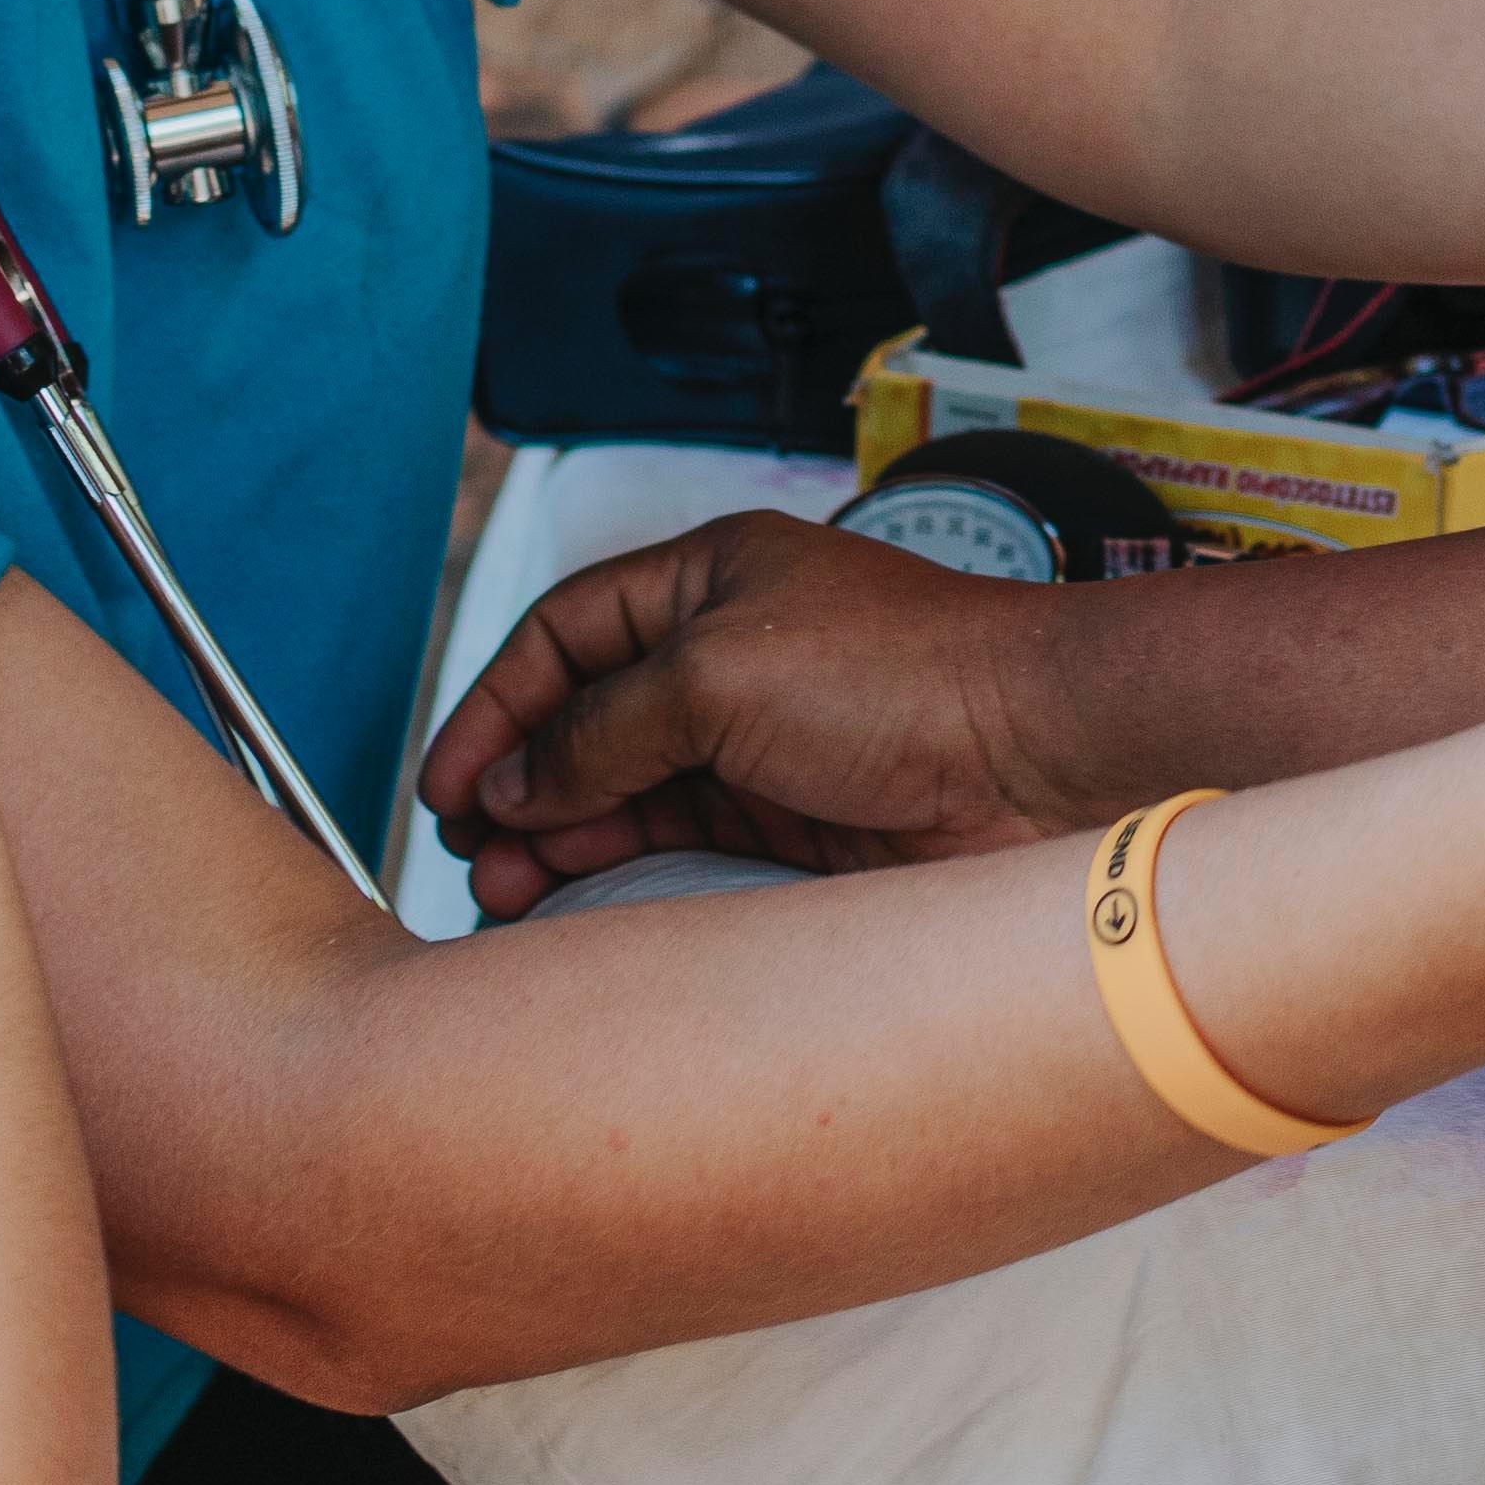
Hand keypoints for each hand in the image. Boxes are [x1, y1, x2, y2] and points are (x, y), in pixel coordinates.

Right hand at [418, 513, 1087, 920]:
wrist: (1039, 756)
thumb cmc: (904, 676)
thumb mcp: (716, 675)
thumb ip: (599, 729)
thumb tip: (510, 784)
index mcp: (711, 580)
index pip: (564, 634)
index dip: (495, 708)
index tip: (445, 787)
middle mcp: (733, 654)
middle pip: (587, 720)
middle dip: (519, 785)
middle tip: (472, 859)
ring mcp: (763, 740)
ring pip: (630, 790)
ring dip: (562, 838)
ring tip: (510, 895)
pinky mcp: (797, 818)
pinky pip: (685, 844)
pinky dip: (625, 871)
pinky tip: (584, 904)